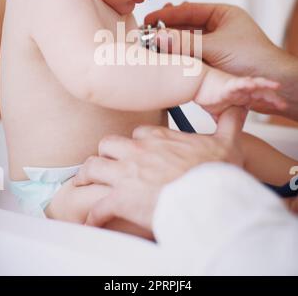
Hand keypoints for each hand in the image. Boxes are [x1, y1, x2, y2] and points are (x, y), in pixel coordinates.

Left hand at [73, 107, 244, 231]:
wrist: (210, 198)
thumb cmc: (217, 172)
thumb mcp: (228, 142)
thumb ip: (230, 123)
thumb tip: (239, 107)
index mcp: (160, 138)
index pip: (138, 132)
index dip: (136, 142)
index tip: (138, 152)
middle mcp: (139, 152)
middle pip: (108, 144)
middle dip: (106, 155)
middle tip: (106, 165)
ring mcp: (127, 174)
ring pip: (93, 167)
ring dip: (89, 177)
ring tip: (88, 186)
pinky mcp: (122, 200)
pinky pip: (97, 206)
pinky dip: (93, 215)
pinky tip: (93, 220)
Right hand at [146, 2, 278, 76]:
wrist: (274, 82)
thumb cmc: (252, 58)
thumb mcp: (215, 47)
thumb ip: (185, 43)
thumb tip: (157, 37)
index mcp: (222, 14)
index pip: (188, 10)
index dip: (167, 14)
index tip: (148, 20)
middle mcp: (218, 28)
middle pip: (186, 25)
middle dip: (167, 29)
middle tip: (146, 33)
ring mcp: (216, 45)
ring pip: (187, 42)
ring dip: (172, 44)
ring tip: (152, 46)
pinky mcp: (214, 62)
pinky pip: (192, 57)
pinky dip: (179, 58)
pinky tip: (166, 60)